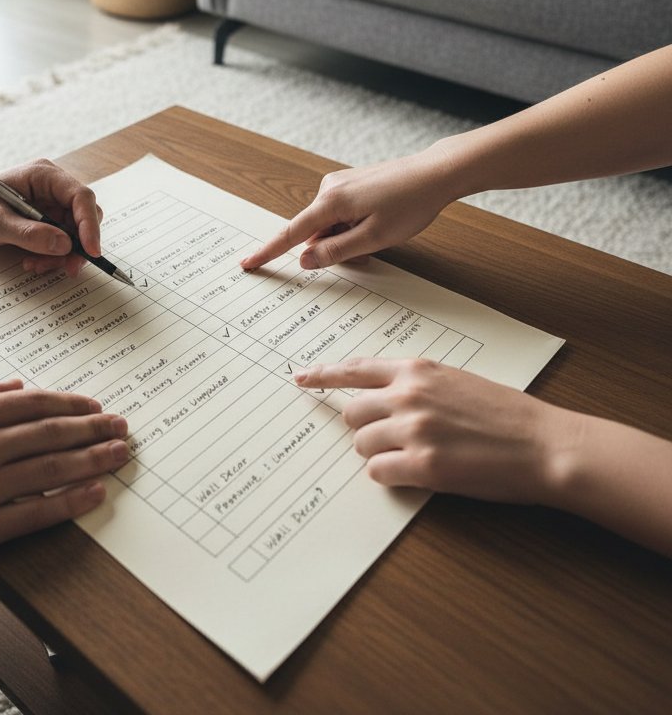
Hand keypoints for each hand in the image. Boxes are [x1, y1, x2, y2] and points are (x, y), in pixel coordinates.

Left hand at [0, 159, 102, 276]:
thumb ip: (28, 233)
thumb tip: (64, 244)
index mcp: (44, 175)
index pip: (81, 196)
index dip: (90, 225)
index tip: (91, 251)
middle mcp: (54, 187)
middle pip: (84, 216)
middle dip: (78, 245)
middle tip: (68, 268)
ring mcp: (52, 203)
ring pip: (75, 233)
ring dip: (63, 254)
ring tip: (37, 265)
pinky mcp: (48, 219)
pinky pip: (62, 240)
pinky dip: (54, 255)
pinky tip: (34, 261)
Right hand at [0, 380, 128, 580]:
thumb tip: (16, 383)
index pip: (33, 405)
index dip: (72, 406)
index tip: (96, 409)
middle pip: (50, 434)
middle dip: (93, 430)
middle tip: (123, 428)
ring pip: (50, 470)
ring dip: (92, 461)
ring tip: (120, 456)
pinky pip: (34, 514)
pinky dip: (69, 502)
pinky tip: (93, 494)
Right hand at [240, 147, 456, 270]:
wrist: (435, 172)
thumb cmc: (411, 204)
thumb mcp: (375, 237)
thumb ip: (336, 251)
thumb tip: (304, 260)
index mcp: (331, 202)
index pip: (291, 234)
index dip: (269, 252)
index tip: (248, 263)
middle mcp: (328, 189)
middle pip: (315, 233)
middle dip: (334, 249)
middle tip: (368, 254)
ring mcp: (338, 183)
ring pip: (329, 225)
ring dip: (347, 237)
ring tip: (380, 234)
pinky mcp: (349, 183)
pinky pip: (339, 213)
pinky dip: (352, 225)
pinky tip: (378, 221)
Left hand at [295, 358, 572, 504]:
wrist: (545, 444)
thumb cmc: (506, 415)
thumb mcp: (456, 381)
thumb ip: (415, 383)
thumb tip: (381, 395)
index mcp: (416, 371)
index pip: (354, 369)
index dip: (323, 375)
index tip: (301, 377)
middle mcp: (408, 395)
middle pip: (351, 412)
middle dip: (364, 428)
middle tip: (390, 439)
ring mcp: (413, 430)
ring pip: (362, 444)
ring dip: (379, 454)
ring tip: (413, 457)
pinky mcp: (423, 466)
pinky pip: (379, 473)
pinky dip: (391, 476)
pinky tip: (417, 474)